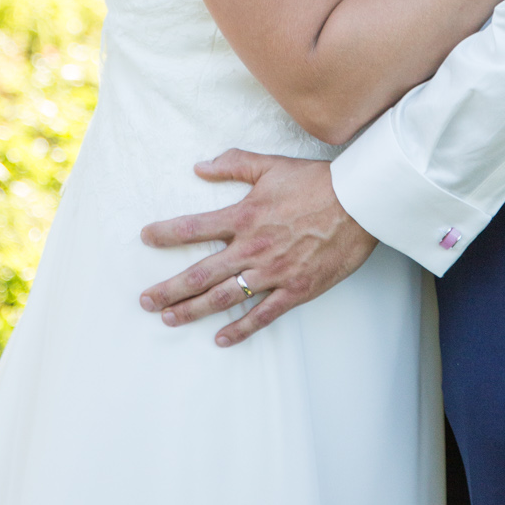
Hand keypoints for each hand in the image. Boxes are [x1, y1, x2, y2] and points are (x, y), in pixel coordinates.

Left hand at [138, 151, 376, 346]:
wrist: (359, 204)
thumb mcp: (272, 165)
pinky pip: (262, 315)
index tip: (146, 238)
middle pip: (201, 274)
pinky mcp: (295, 290)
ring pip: (224, 298)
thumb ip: (234, 165)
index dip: (166, 233)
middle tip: (145, 301)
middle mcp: (253, 249)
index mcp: (244, 217)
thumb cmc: (316, 182)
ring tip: (169, 320)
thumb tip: (200, 167)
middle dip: (170, 289)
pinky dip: (240, 330)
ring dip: (193, 311)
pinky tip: (220, 339)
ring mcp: (273, 273)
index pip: (194, 228)